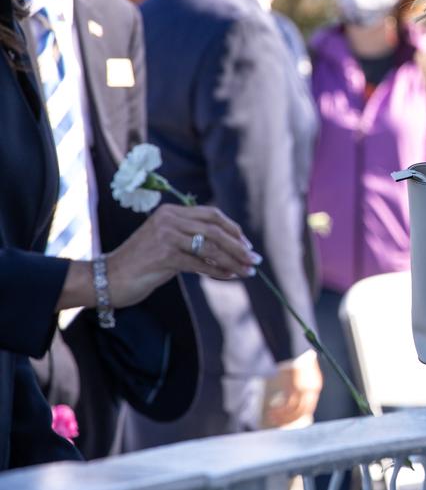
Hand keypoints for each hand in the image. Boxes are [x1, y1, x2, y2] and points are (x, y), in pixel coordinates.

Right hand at [58, 205, 258, 310]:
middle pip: (215, 230)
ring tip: (247, 271)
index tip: (247, 245)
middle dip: (238, 246)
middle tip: (254, 260)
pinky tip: (230, 277)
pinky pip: (199, 263)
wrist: (108, 278)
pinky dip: (217, 271)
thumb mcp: (168, 243)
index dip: (233, 230)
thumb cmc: (141, 263)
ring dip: (233, 261)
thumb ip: (191, 239)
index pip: (212, 215)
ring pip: (210, 247)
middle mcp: (169, 219)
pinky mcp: (164, 255)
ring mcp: (166, 236)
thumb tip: (228, 247)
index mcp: (171, 212)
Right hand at [262, 351, 322, 427]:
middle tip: (277, 422)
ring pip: (294, 412)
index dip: (297, 416)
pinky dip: (279, 412)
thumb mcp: (301, 371)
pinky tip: (271, 411)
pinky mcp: (295, 387)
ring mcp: (304, 389)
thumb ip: (299, 383)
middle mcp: (312, 389)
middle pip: (302, 412)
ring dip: (282, 417)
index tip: (287, 421)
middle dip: (289, 419)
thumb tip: (291, 396)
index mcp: (315, 385)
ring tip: (271, 417)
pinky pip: (287, 406)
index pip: (308, 407)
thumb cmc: (295, 357)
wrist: (294, 346)